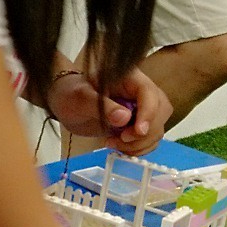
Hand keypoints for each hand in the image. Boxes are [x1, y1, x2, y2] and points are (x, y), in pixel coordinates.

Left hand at [49, 68, 171, 155]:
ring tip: (112, 143)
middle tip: (121, 139)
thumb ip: (101, 106)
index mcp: (129, 77)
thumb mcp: (80, 98)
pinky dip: (138, 148)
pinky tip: (118, 146)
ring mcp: (141, 109)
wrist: (65, 103)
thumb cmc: (70, 94)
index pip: (150, 93)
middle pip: (161, 111)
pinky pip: (149, 139)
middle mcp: (140, 92)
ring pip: (157, 128)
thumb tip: (125, 118)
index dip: (149, 113)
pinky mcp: (137, 124)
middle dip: (145, 131)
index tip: (137, 131)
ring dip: (139, 143)